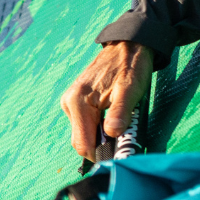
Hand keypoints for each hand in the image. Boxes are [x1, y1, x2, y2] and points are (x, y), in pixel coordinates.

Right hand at [59, 41, 153, 161]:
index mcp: (78, 102)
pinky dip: (97, 128)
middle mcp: (69, 103)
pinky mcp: (76, 100)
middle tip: (122, 142)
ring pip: (83, 133)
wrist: (128, 45)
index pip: (83, 144)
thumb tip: (112, 134)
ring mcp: (71, 101)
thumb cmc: (130, 66)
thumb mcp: (130, 89)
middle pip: (81, 141)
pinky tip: (112, 120)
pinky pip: (84, 123)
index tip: (118, 154)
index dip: (100, 154)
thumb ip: (120, 112)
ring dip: (100, 137)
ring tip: (120, 127)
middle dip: (100, 146)